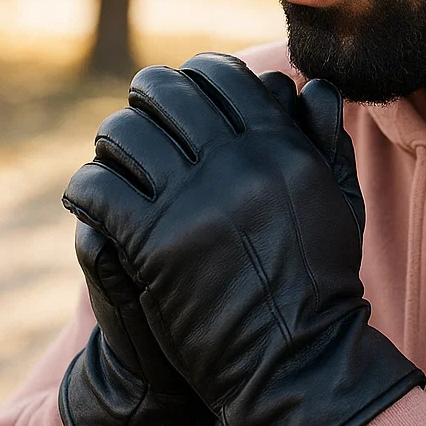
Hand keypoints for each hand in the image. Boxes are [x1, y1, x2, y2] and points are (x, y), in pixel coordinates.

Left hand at [61, 53, 424, 425]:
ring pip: (125, 133)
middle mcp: (236, 160)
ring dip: (113, 137)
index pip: (222, 76)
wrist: (299, 353)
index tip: (183, 85)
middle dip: (146, 93)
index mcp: (279, 142)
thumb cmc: (322, 272)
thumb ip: (325, 133)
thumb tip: (308, 85)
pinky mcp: (155, 244)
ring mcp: (195, 200)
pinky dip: (86, 185)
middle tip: (139, 109)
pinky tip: (92, 195)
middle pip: (168, 94)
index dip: (195, 72)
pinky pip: (99, 188)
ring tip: (113, 153)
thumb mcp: (340, 193)